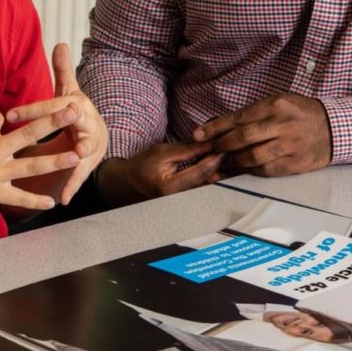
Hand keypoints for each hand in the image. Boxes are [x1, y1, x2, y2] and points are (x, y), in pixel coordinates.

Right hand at [0, 82, 80, 213]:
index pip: (1, 117)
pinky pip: (19, 197)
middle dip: (53, 121)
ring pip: (33, 165)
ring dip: (56, 161)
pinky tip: (52, 202)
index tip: (0, 120)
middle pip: (29, 132)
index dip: (2, 117)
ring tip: (77, 156)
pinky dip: (35, 201)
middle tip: (74, 111)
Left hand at [5, 43, 108, 203]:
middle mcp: (87, 123)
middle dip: (56, 122)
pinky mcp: (88, 164)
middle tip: (45, 124)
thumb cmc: (77, 114)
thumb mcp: (70, 92)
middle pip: (70, 121)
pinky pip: (80, 175)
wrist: (98, 138)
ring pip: (83, 148)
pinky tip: (63, 199)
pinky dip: (72, 186)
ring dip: (77, 154)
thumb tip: (60, 43)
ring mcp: (90, 145)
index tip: (10, 114)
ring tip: (74, 156)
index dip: (35, 109)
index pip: (54, 104)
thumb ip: (63, 70)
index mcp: (78, 105)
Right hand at [100, 141, 222, 203]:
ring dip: (214, 172)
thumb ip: (187, 150)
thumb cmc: (140, 166)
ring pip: (205, 188)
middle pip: (206, 182)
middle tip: (226, 151)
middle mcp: (177, 201)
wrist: (125, 185)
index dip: (214, 158)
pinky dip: (207, 178)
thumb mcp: (162, 152)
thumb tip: (209, 144)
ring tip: (218, 158)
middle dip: (217, 166)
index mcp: (170, 187)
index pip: (200, 172)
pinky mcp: (182, 205)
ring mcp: (180, 206)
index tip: (223, 146)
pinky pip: (200, 191)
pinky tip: (210, 168)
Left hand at [193, 93, 331, 176]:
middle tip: (213, 150)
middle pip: (243, 138)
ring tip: (226, 162)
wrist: (333, 128)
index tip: (199, 135)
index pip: (238, 118)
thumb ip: (254, 113)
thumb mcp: (280, 103)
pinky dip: (252, 170)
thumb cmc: (301, 114)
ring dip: (235, 162)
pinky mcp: (296, 163)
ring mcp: (290, 145)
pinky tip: (245, 168)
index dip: (215, 128)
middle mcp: (283, 124)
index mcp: (276, 105)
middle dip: (222, 146)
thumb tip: (222, 126)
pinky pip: (267, 170)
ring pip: (253, 157)